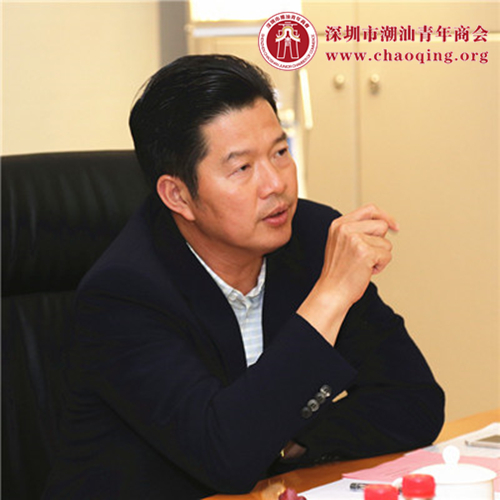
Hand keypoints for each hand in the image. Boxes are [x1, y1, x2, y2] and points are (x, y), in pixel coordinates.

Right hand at [297, 204, 398, 344]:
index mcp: (339, 224)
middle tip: (366, 254)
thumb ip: (357, 230)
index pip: (369, 209)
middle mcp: (346, 229)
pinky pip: (387, 255)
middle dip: (379, 242)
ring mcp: (355, 239)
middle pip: (381, 225)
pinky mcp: (365, 252)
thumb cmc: (338, 272)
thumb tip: (385, 223)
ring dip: (379, 256)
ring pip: (386, 242)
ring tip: (363, 264)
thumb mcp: (341, 243)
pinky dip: (380, 266)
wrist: (332, 291)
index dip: (384, 216)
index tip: (394, 225)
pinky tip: (366, 270)